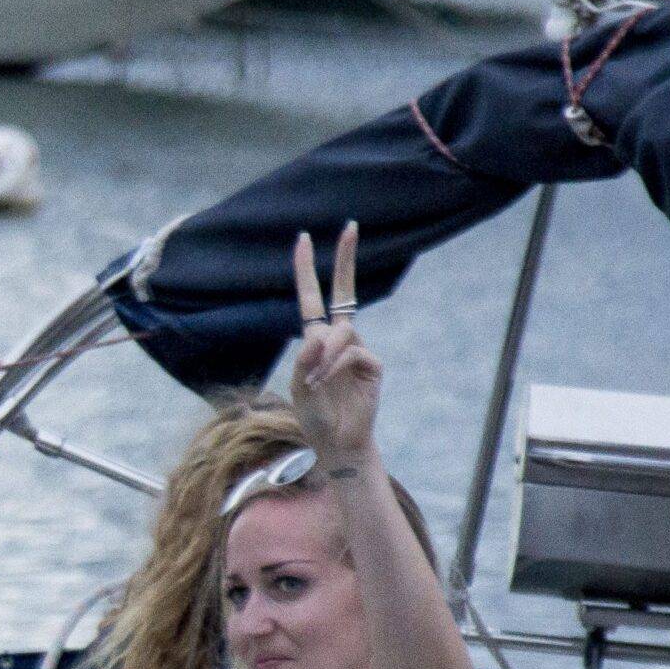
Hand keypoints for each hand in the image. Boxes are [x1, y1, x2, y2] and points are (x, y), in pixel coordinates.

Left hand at [288, 223, 381, 464]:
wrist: (336, 442)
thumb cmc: (315, 416)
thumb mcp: (297, 387)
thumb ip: (303, 359)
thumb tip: (318, 332)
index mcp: (316, 340)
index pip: (313, 298)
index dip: (307, 271)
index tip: (304, 239)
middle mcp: (339, 338)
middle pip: (343, 291)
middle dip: (346, 259)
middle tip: (350, 226)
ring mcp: (357, 349)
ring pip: (340, 333)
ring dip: (322, 358)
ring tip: (314, 383)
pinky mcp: (372, 364)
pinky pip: (350, 353)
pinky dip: (332, 367)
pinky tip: (324, 384)